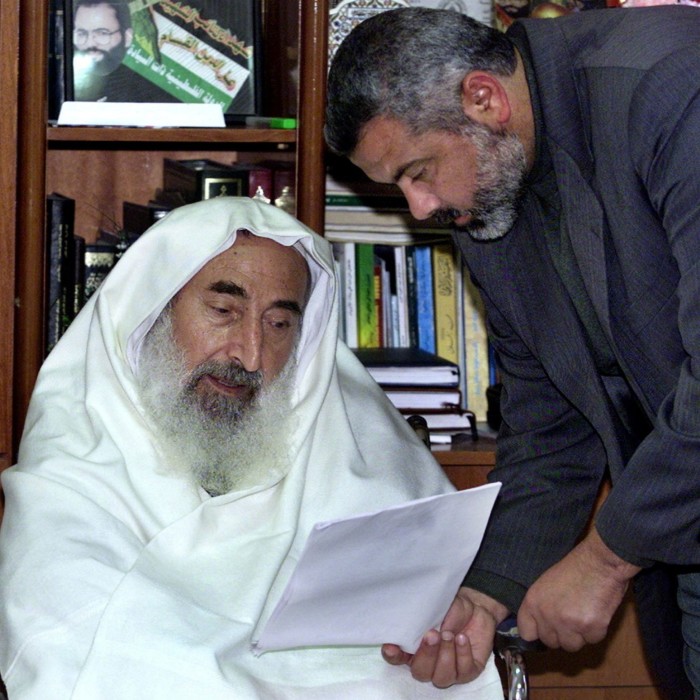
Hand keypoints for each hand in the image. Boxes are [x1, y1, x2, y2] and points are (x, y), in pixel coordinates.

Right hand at [381, 587, 507, 687]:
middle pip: (420, 672)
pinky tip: (462, 638)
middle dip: (426, 655)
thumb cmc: (450, 607)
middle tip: (433, 634)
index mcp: (414, 647)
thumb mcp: (435, 608)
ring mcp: (448, 669)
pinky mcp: (467, 672)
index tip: (391, 646)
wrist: (476, 607)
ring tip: (450, 634)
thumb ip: (424, 621)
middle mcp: (428, 663)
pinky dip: (462, 654)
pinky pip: (463, 672)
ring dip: (445, 655)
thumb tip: (419, 628)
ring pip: (441, 677)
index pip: (398, 657)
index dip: (393, 655)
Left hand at [517, 528, 640, 650]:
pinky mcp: (591, 629)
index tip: (545, 629)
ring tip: (582, 615)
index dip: (537, 632)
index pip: (526, 633)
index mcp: (533, 602)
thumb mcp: (545, 584)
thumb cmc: (573, 568)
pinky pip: (591, 641)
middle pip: (550, 642)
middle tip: (569, 618)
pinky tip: (595, 613)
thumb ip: (540, 606)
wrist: (598, 562)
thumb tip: (538, 626)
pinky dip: (595, 631)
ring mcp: (569, 624)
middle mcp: (547, 615)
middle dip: (560, 634)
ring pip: (570, 646)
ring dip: (578, 635)